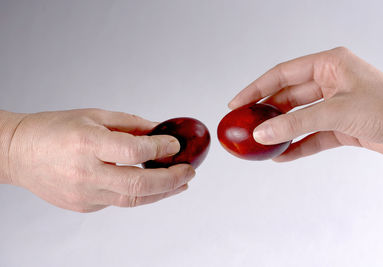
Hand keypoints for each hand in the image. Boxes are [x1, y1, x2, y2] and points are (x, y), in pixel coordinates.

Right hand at [3, 109, 194, 211]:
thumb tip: (159, 132)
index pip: (135, 151)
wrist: (19, 153)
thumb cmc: (54, 130)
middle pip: (139, 185)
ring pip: (133, 200)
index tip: (176, 145)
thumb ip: (130, 125)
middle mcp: (85, 172)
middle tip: (189, 172)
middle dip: (172, 180)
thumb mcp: (94, 115)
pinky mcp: (84, 206)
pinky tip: (150, 185)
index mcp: (87, 143)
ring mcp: (84, 194)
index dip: (162, 148)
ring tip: (181, 184)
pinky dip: (138, 193)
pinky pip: (118, 201)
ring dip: (162, 192)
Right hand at [229, 47, 382, 160]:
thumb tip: (262, 133)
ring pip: (299, 118)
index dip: (256, 88)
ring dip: (281, 132)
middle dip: (267, 113)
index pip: (283, 74)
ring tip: (259, 144)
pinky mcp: (341, 126)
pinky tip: (282, 156)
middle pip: (288, 97)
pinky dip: (298, 146)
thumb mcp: (337, 112)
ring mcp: (335, 105)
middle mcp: (331, 82)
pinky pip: (312, 136)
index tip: (237, 103)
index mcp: (330, 65)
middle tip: (245, 127)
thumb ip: (297, 122)